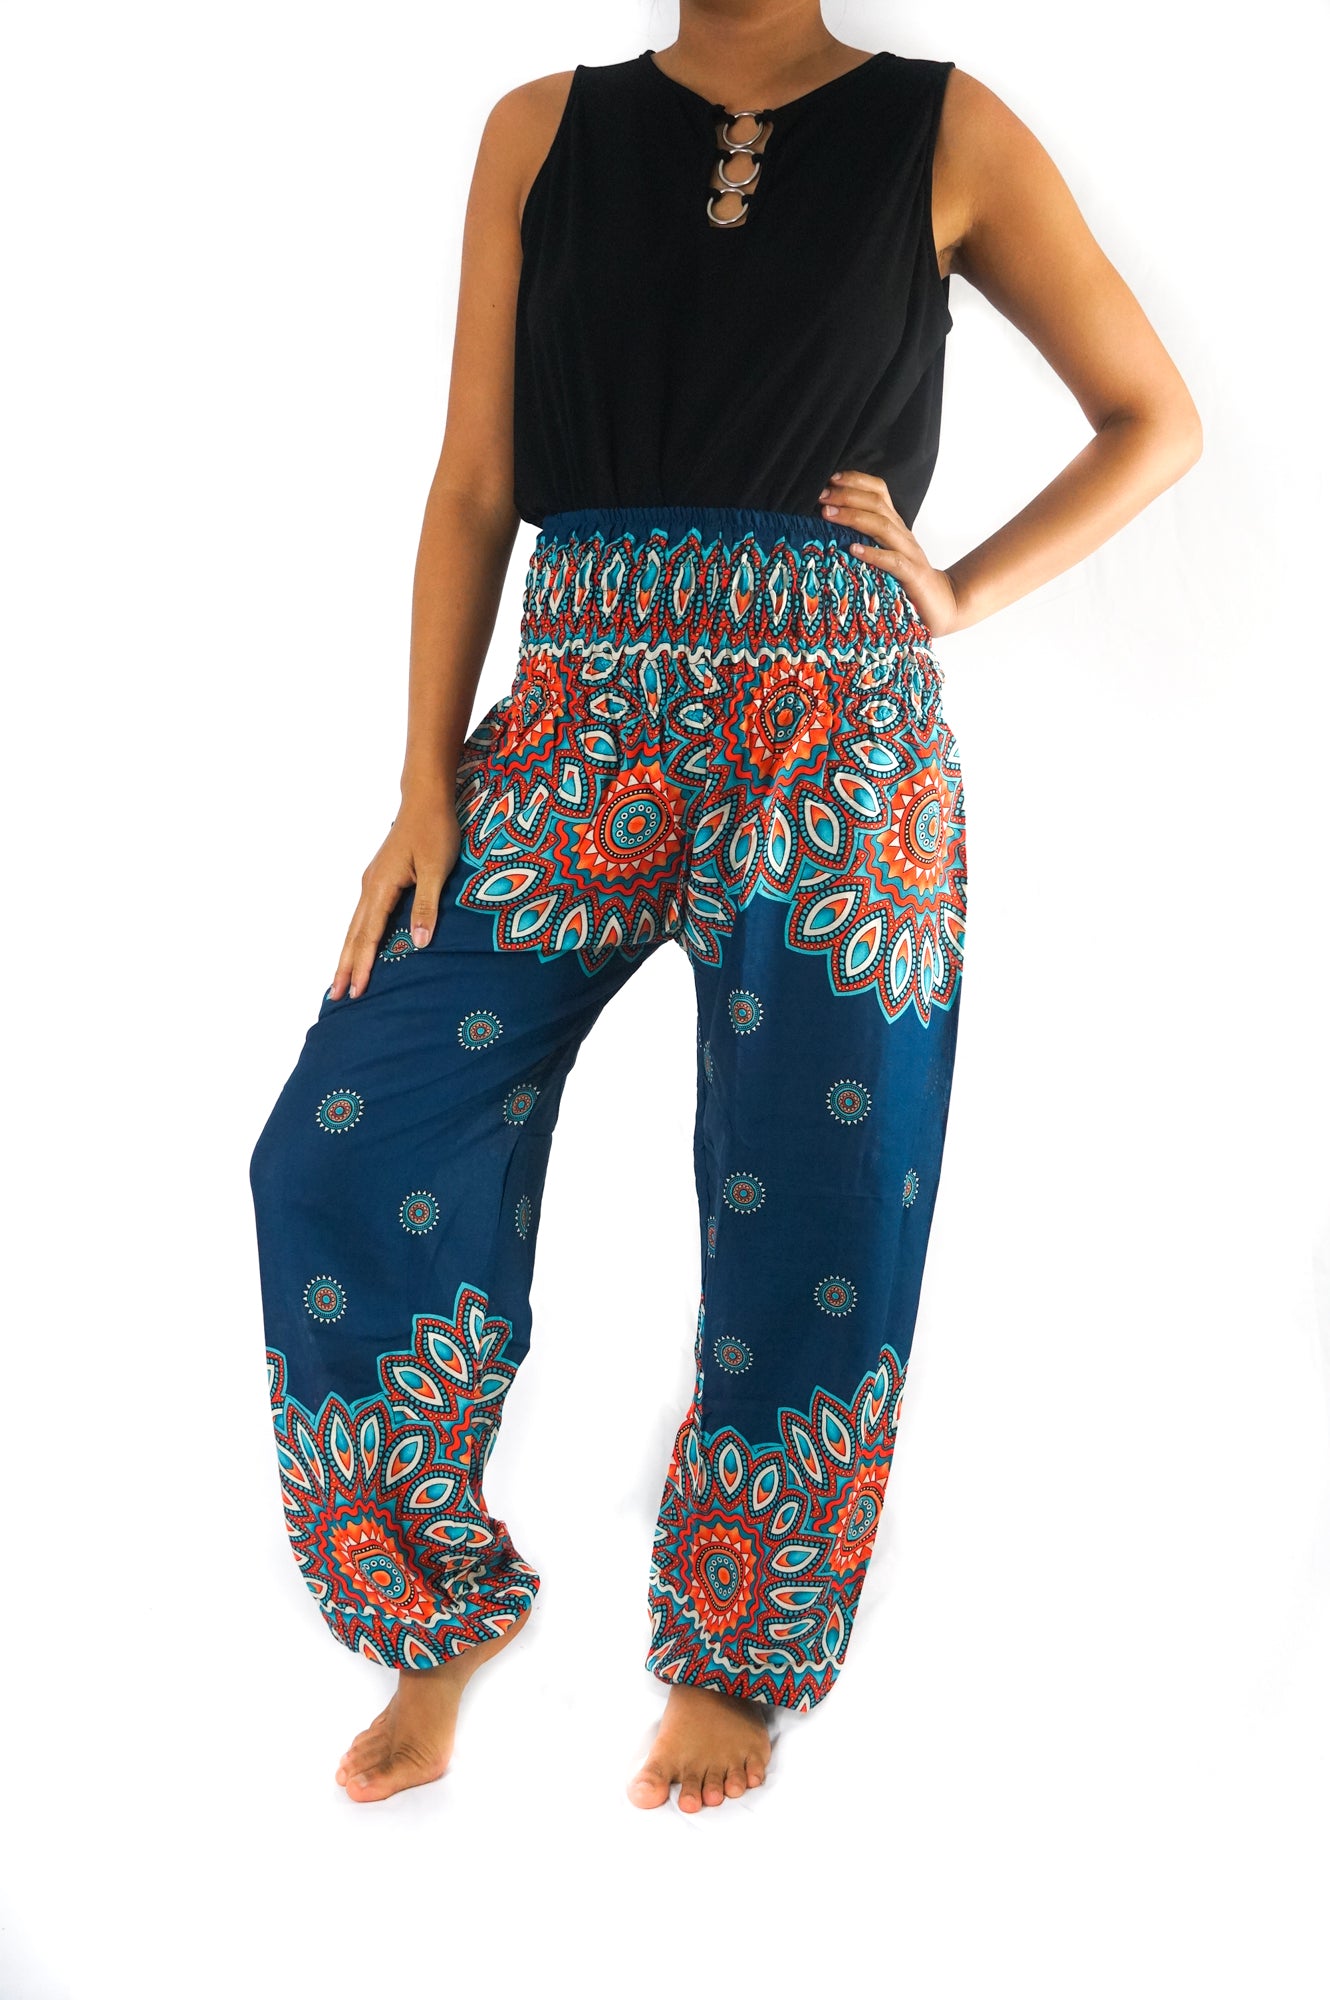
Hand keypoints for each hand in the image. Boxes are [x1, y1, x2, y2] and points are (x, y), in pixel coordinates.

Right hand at [329, 788, 460, 1000]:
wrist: (425, 799)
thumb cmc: (435, 830)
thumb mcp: (437, 870)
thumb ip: (427, 906)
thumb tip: (419, 942)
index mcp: (382, 886)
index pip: (370, 935)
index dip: (364, 965)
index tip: (357, 990)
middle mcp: (370, 886)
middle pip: (354, 934)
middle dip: (345, 967)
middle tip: (335, 996)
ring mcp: (372, 882)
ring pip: (355, 926)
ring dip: (347, 954)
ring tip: (340, 979)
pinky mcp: (379, 879)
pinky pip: (363, 915)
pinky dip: (357, 937)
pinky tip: (357, 947)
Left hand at [818, 470, 959, 637]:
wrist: (942, 603)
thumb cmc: (905, 579)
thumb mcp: (883, 552)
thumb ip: (865, 537)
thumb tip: (829, 527)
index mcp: (894, 525)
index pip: (879, 491)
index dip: (856, 481)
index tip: (830, 479)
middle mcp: (902, 533)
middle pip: (877, 503)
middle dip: (847, 496)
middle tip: (821, 496)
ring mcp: (909, 553)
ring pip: (883, 526)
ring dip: (854, 517)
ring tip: (829, 515)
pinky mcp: (913, 576)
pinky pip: (893, 561)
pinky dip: (873, 554)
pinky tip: (853, 550)